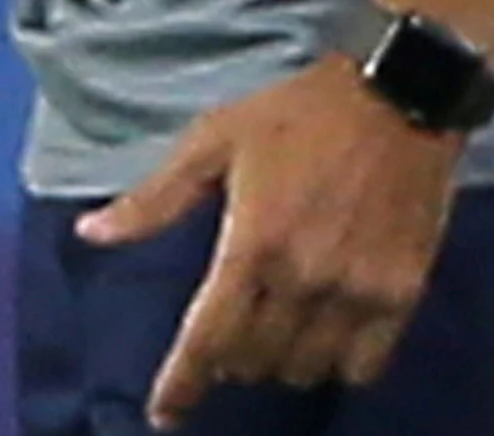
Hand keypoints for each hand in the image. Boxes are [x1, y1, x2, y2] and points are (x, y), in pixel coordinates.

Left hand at [76, 62, 460, 425]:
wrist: (402, 89)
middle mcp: (301, 277)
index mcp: (251, 245)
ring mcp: (355, 287)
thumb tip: (91, 233)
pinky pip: (365, 363)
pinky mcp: (402, 288)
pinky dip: (342, 365)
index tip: (167, 414)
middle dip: (234, 357)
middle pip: (252, 361)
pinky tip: (334, 340)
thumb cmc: (302, 112)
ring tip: (283, 334)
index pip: (205, 342)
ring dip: (283, 361)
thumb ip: (155, 196)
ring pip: (304, 368)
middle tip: (238, 331)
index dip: (180, 388)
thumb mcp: (217, 138)